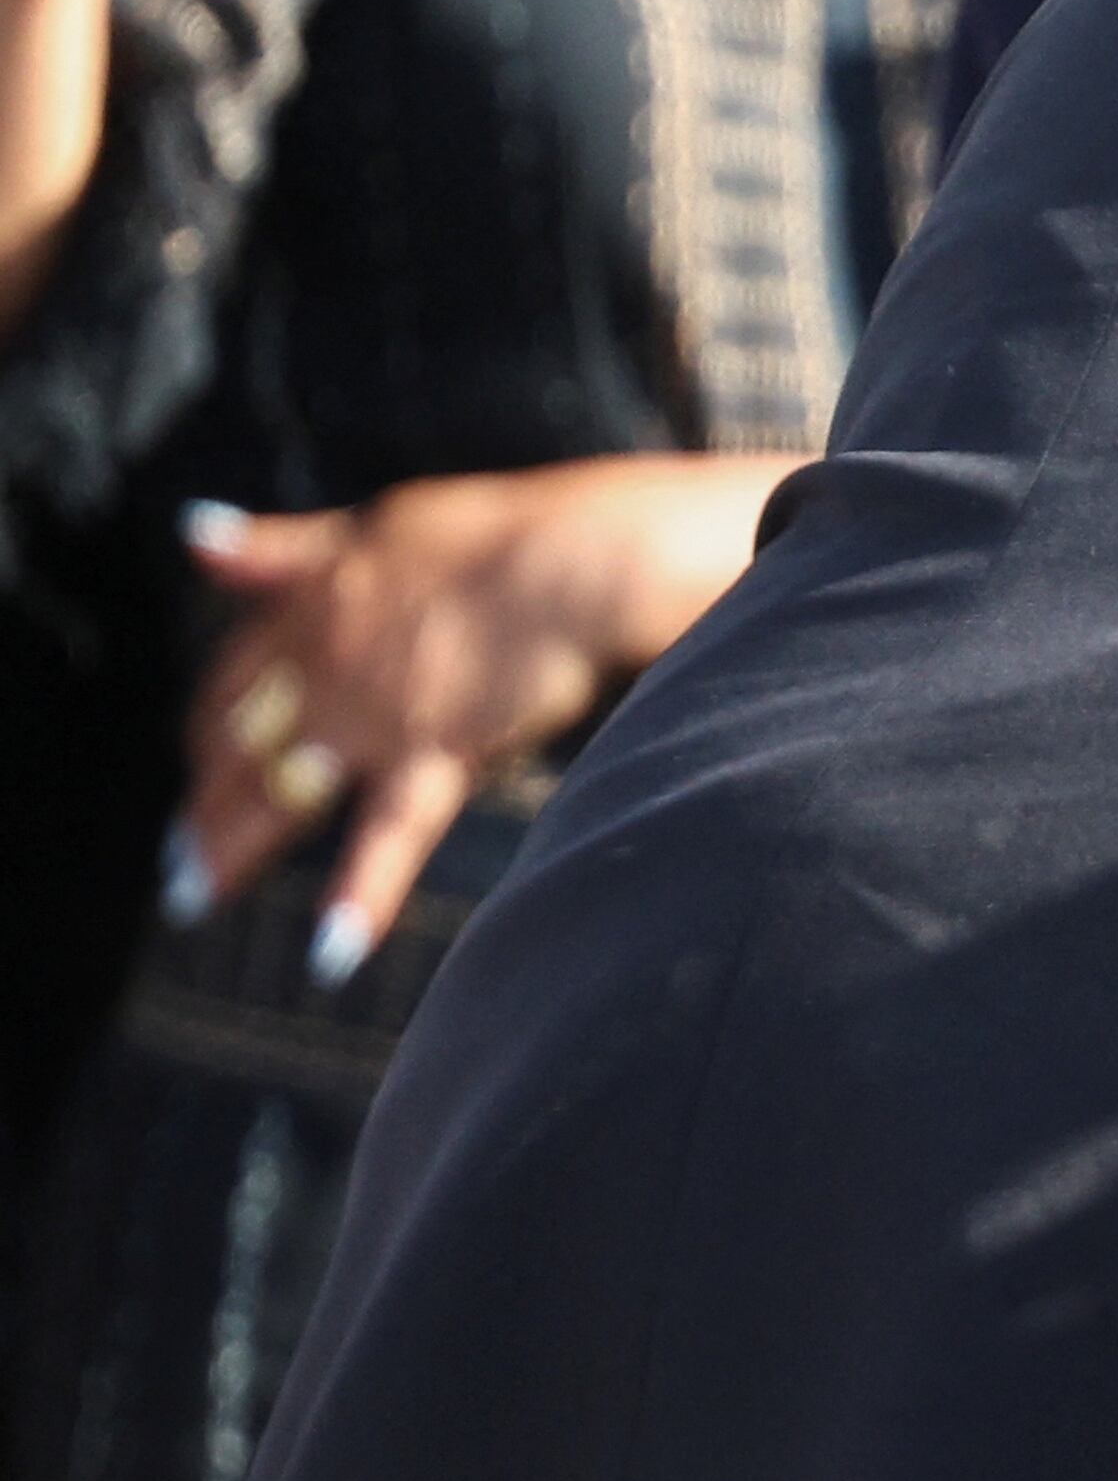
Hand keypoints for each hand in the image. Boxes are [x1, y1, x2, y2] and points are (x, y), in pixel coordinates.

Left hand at [169, 453, 785, 980]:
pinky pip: (389, 839)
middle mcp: (325, 668)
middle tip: (179, 860)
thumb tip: (193, 534)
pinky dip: (360, 897)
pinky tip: (329, 954)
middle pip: (238, 745)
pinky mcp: (438, 758)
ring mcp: (376, 718)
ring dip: (229, 850)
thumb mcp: (370, 526)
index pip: (233, 679)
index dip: (208, 727)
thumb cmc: (495, 535)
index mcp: (311, 607)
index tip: (196, 764)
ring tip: (193, 900)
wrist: (575, 559)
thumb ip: (281, 546)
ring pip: (281, 794)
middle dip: (202, 803)